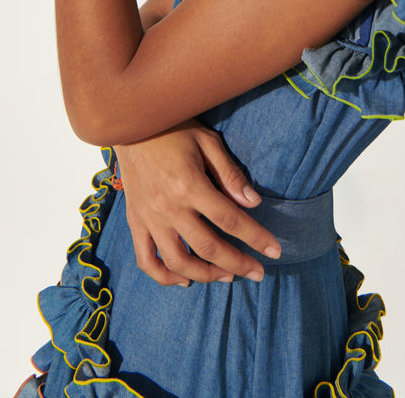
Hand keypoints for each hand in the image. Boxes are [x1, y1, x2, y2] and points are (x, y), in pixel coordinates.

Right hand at [114, 121, 280, 285]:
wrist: (130, 125)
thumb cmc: (173, 128)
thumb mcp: (207, 141)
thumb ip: (230, 174)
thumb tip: (253, 203)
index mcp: (189, 185)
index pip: (230, 220)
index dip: (255, 238)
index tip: (274, 251)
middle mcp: (168, 207)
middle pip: (208, 247)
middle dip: (237, 264)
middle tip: (258, 273)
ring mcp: (149, 218)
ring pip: (177, 262)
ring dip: (205, 275)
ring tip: (226, 276)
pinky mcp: (134, 221)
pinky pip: (146, 259)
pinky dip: (164, 276)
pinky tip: (184, 279)